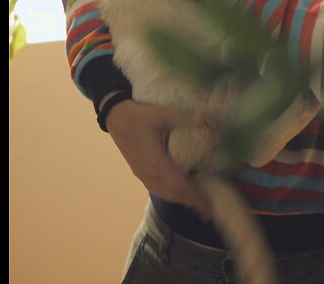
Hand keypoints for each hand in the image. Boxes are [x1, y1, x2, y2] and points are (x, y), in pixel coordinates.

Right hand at [105, 99, 212, 220]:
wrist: (114, 117)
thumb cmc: (137, 116)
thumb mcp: (161, 114)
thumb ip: (185, 116)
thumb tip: (207, 116)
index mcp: (156, 163)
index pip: (179, 187)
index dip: (195, 198)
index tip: (208, 207)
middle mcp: (149, 173)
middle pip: (173, 194)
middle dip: (192, 202)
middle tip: (209, 209)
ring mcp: (143, 174)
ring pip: (164, 193)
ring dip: (181, 199)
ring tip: (197, 203)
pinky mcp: (139, 172)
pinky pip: (157, 189)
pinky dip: (170, 194)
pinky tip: (178, 192)